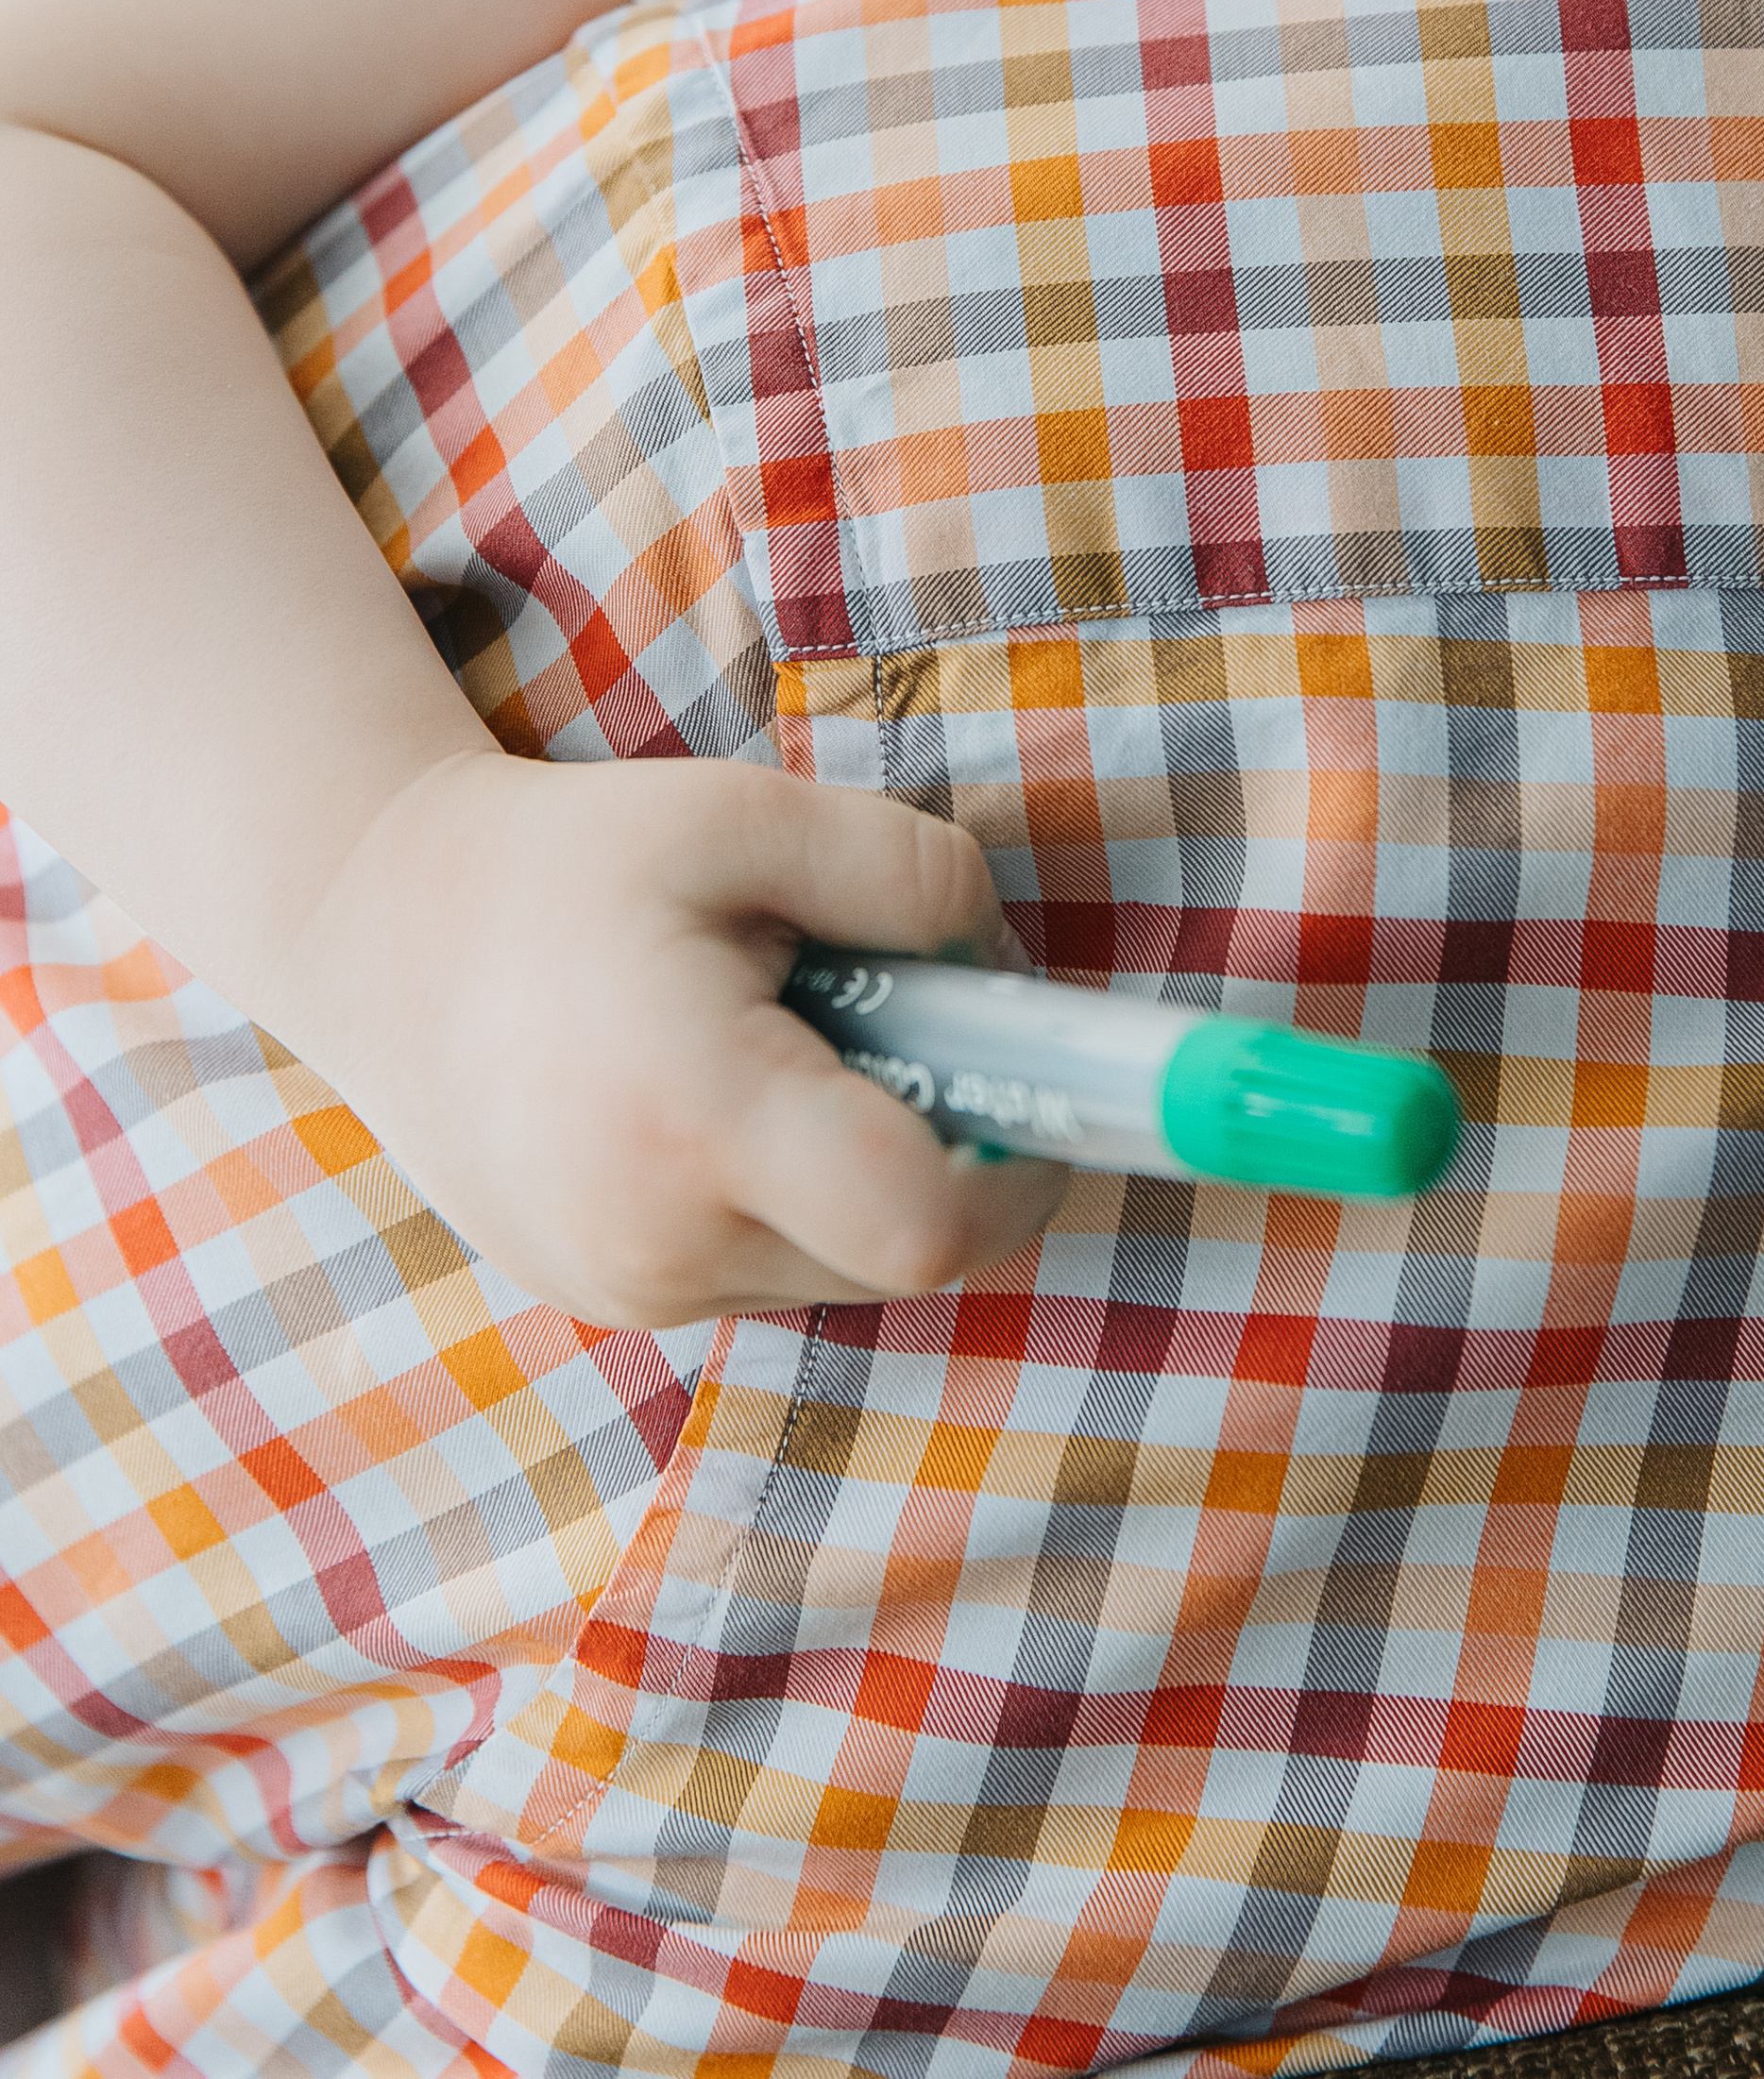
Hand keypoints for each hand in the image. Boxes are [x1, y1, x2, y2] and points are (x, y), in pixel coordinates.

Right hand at [278, 749, 1066, 1325]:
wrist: (377, 939)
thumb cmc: (573, 863)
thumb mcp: (750, 815)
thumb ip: (914, 876)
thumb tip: (1011, 978)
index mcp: (701, 1122)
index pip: (928, 1225)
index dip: (1022, 1166)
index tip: (1030, 1079)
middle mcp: (663, 1245)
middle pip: (903, 1250)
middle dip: (945, 1144)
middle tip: (890, 1017)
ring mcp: (630, 1294)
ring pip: (840, 1265)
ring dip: (862, 1168)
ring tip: (778, 1037)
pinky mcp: (611, 1305)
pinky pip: (768, 1266)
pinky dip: (790, 1190)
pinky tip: (723, 1086)